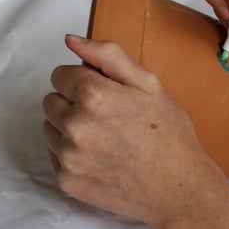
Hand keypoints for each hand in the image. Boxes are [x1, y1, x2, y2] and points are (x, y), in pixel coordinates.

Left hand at [42, 35, 227, 228]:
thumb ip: (107, 55)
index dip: (82, 80)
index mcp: (93, 95)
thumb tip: (70, 40)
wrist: (178, 189)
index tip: (104, 93)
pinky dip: (71, 154)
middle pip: (50, 100)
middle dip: (72, 103)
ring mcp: (68, 156)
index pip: (60, 74)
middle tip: (107, 116)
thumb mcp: (148, 83)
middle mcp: (75, 125)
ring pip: (49, 127)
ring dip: (68, 128)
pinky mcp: (67, 180)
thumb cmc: (169, 134)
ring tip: (103, 137)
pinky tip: (99, 157)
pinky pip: (54, 155)